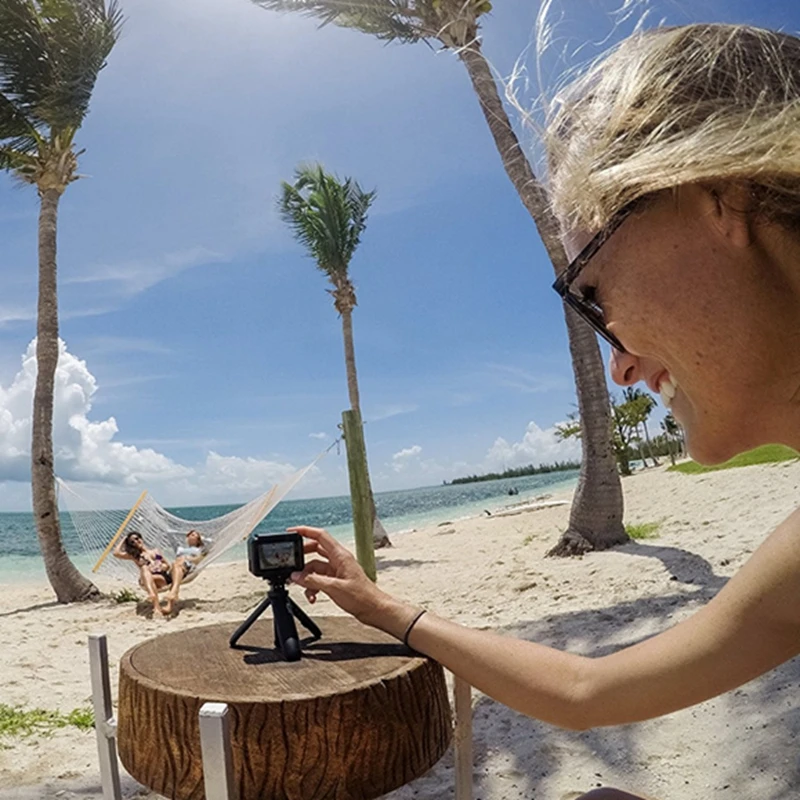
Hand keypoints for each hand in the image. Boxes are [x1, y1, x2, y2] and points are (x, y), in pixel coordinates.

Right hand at [287, 526, 413, 635]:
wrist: (373, 609)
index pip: (320, 536)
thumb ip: (313, 581)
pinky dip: (313, 586)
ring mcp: (337, 570)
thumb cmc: (362, 596)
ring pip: (315, 567)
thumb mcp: (334, 588)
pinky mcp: (336, 581)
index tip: (291, 531)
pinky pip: (319, 579)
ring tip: (302, 587)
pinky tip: (312, 596)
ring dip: (307, 577)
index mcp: (340, 555)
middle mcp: (338, 560)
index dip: (305, 531)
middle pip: (315, 550)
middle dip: (302, 557)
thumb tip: (296, 576)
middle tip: (292, 563)